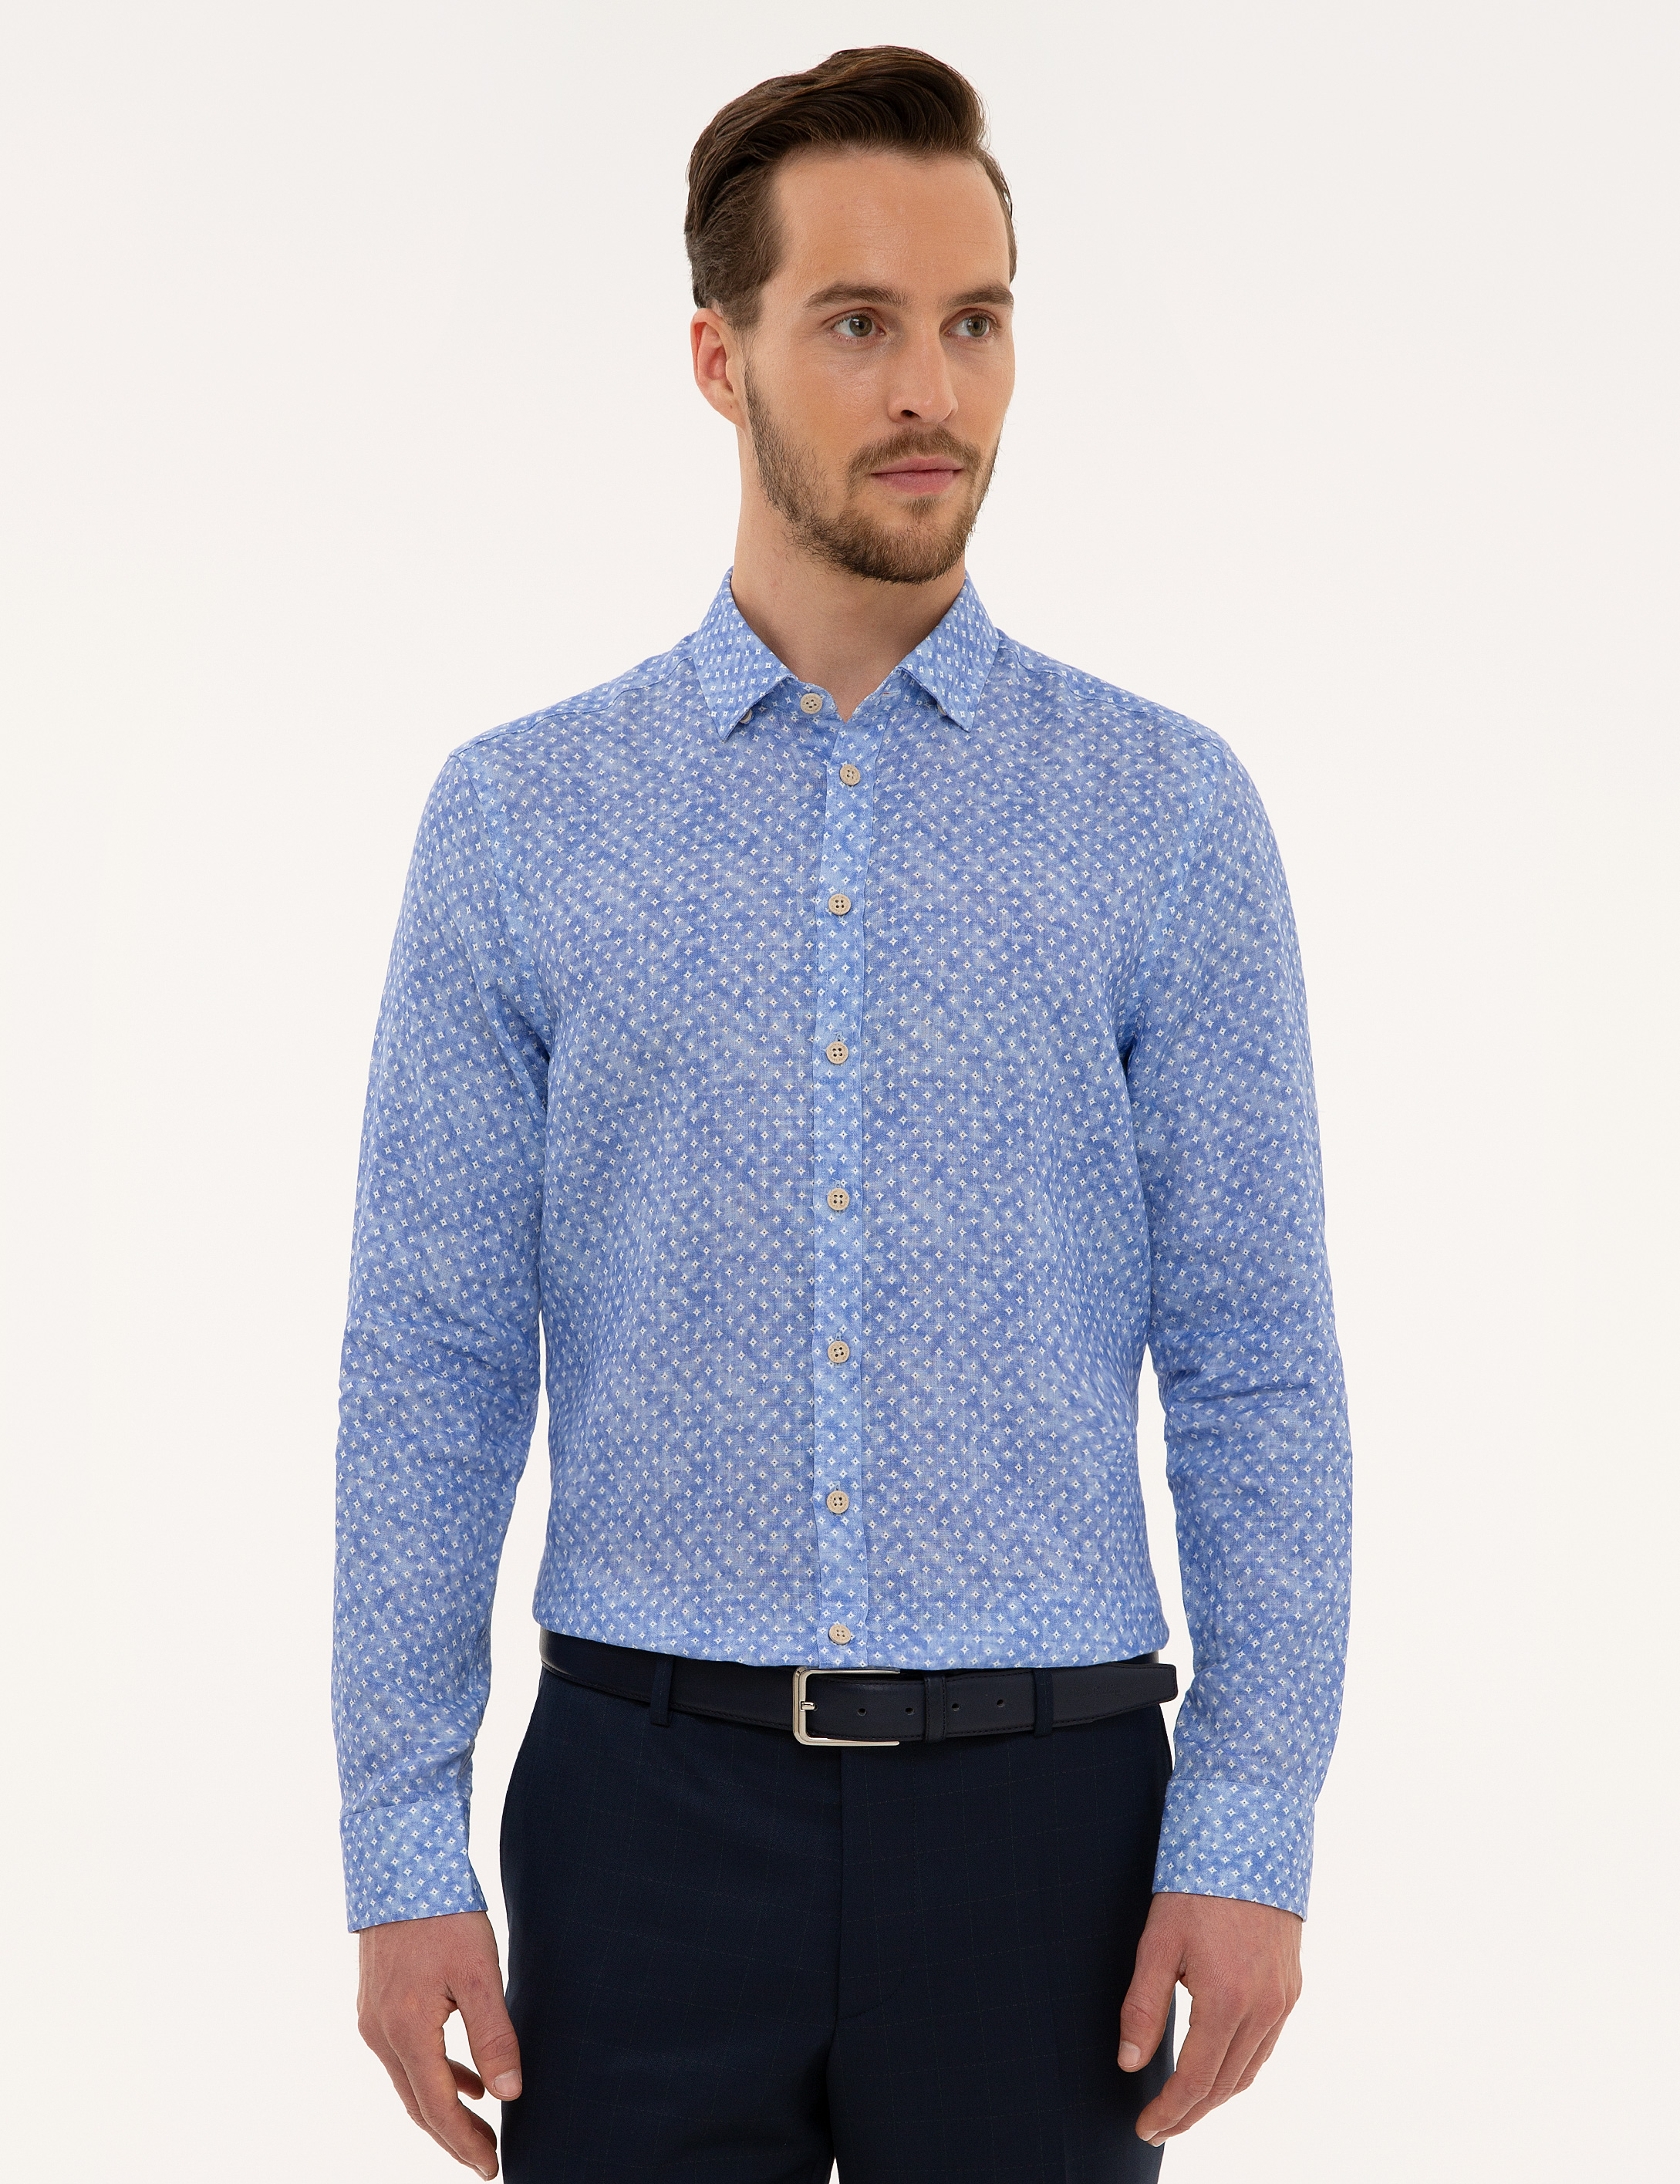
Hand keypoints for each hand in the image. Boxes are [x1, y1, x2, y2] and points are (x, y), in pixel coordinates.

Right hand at [357, 1909, 521, 2177]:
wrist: (401, 1863)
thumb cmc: (444, 1914)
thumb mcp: (480, 1973)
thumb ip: (494, 2036)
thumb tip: (508, 2094)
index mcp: (406, 2031)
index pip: (437, 2108)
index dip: (465, 2142)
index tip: (492, 2167)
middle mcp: (380, 2032)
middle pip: (417, 2103)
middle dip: (453, 2135)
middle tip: (486, 2158)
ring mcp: (373, 2017)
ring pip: (409, 2080)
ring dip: (442, 2106)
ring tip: (479, 2125)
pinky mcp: (376, 2001)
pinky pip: (403, 2055)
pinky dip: (432, 2073)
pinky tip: (462, 2077)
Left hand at [1117, 1890, 1301, 2144]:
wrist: (1251, 1841)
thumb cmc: (1197, 1886)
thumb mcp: (1158, 1942)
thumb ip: (1143, 2007)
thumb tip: (1130, 2063)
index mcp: (1227, 2001)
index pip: (1196, 2080)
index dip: (1169, 2110)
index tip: (1145, 2127)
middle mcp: (1263, 2008)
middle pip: (1225, 2085)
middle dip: (1190, 2113)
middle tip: (1159, 2125)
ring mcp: (1283, 1999)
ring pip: (1249, 2069)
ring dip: (1216, 2095)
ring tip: (1184, 2106)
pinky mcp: (1291, 1987)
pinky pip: (1267, 2045)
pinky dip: (1240, 2066)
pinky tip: (1218, 2066)